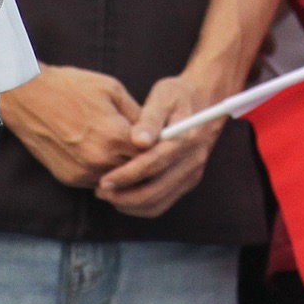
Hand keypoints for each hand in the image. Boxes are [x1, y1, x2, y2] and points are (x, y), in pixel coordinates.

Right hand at [0, 66, 147, 189]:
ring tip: (125, 151)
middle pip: (137, 172)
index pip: (151, 154)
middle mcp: (100, 159)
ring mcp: (83, 172)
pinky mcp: (69, 179)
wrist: (28, 97)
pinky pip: (97, 181)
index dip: (159, 147)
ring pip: (117, 180)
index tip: (165, 142)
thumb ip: (137, 114)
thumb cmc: (71, 87)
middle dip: (144, 161)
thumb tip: (154, 130)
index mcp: (115, 135)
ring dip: (124, 169)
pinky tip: (103, 154)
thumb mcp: (112, 90)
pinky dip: (104, 172)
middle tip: (147, 150)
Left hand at [95, 71, 226, 219]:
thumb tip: (139, 141)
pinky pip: (163, 204)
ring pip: (158, 203)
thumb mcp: (163, 96)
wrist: (203, 101)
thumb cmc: (177, 96)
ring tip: (108, 195)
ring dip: (131, 205)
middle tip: (100, 191)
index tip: (103, 180)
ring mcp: (192, 174)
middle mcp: (192, 160)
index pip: (153, 164)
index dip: (126, 175)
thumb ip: (150, 118)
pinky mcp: (188, 182)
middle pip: (155, 190)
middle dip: (124, 196)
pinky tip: (124, 198)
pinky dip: (141, 207)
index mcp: (185, 138)